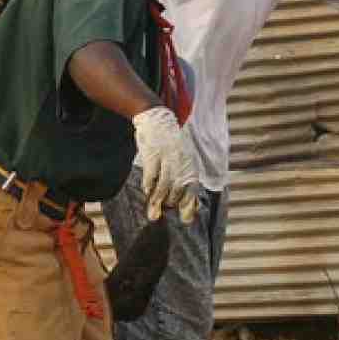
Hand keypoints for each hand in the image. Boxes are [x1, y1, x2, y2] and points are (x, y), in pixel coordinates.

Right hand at [133, 107, 199, 223]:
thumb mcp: (182, 161)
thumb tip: (189, 209)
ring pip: (164, 184)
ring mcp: (167, 157)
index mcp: (190, 164)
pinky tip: (146, 191)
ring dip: (159, 198)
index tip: (184, 220)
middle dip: (171, 203)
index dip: (188, 206)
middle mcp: (181, 162)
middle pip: (178, 189)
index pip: (192, 189)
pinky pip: (151, 174)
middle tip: (164, 210)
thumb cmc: (170, 145)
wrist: (158, 119)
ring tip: (154, 208)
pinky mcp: (153, 153)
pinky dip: (148, 185)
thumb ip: (184, 182)